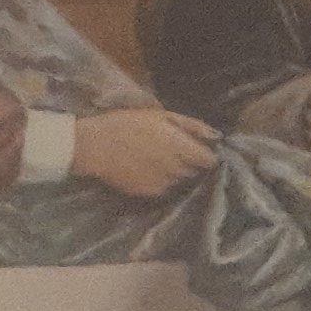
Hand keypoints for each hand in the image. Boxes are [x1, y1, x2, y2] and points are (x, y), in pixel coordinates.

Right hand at [72, 106, 219, 200]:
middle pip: (195, 170)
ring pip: (180, 180)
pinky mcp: (150, 194)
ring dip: (176, 172)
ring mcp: (164, 184)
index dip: (206, 154)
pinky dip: (161, 180)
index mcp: (181, 147)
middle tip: (174, 150)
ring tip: (158, 159)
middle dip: (190, 162)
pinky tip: (146, 169)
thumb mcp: (159, 115)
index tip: (198, 149)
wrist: (94, 147)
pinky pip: (164, 188)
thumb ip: (191, 126)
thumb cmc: (126, 124)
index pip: (209, 160)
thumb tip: (216, 136)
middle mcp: (177, 169)